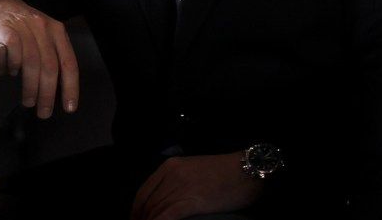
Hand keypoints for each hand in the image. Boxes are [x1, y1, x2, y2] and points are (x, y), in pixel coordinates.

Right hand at [0, 0, 78, 117]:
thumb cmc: (21, 25)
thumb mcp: (41, 35)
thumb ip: (51, 55)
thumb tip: (58, 89)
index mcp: (57, 31)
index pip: (69, 63)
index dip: (70, 87)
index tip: (69, 106)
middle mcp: (43, 27)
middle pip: (50, 66)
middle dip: (48, 93)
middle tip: (44, 111)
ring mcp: (24, 26)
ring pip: (32, 62)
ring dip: (31, 86)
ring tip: (28, 101)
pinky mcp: (6, 27)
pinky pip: (14, 50)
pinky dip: (14, 65)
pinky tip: (12, 74)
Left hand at [130, 153, 262, 219]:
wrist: (245, 170)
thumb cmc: (223, 172)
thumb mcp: (192, 170)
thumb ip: (176, 180)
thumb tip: (166, 198)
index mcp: (169, 166)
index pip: (144, 191)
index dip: (136, 208)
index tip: (136, 219)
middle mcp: (170, 175)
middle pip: (147, 202)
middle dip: (140, 218)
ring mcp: (180, 187)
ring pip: (155, 210)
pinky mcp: (191, 201)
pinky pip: (168, 215)